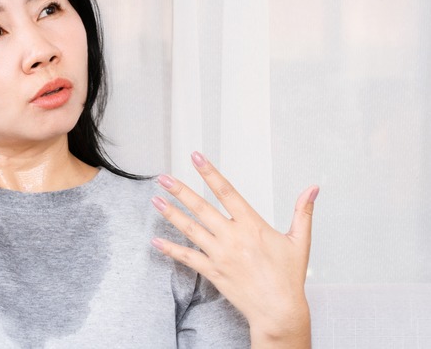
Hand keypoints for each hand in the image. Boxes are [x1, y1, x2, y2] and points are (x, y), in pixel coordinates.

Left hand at [151, 151, 317, 347]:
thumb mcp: (299, 241)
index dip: (210, 173)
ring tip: (155, 200)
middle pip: (201, 208)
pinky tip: (155, 241)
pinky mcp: (213, 272)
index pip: (227, 192)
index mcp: (252, 225)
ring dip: (170, 214)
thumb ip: (302, 212)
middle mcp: (232, 237)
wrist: (279, 310)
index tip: (196, 158)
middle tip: (163, 178)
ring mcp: (220, 254)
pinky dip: (170, 249)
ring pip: (190, 229)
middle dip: (180, 191)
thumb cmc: (289, 277)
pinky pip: (187, 257)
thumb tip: (313, 188)